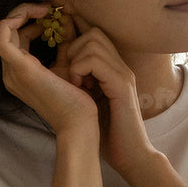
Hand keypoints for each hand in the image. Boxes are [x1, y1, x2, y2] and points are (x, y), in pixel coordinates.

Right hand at [0, 4, 97, 134]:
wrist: (79, 123)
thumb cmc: (76, 98)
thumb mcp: (67, 63)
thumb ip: (64, 42)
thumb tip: (66, 18)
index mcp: (19, 73)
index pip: (16, 37)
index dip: (31, 20)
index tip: (52, 14)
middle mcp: (10, 72)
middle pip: (8, 31)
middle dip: (26, 13)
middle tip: (48, 7)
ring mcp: (12, 72)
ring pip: (3, 30)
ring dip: (23, 13)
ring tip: (46, 8)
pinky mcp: (20, 69)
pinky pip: (3, 36)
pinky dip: (16, 19)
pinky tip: (40, 14)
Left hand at [60, 17, 158, 179]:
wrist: (130, 155)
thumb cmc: (107, 132)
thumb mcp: (88, 99)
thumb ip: (79, 80)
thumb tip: (57, 66)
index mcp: (113, 68)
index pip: (94, 34)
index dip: (74, 31)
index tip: (58, 46)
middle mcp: (121, 66)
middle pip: (94, 32)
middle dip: (73, 48)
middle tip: (69, 74)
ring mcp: (123, 73)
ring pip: (93, 41)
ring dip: (76, 60)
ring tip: (75, 82)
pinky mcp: (122, 85)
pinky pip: (95, 60)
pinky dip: (80, 69)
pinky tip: (80, 87)